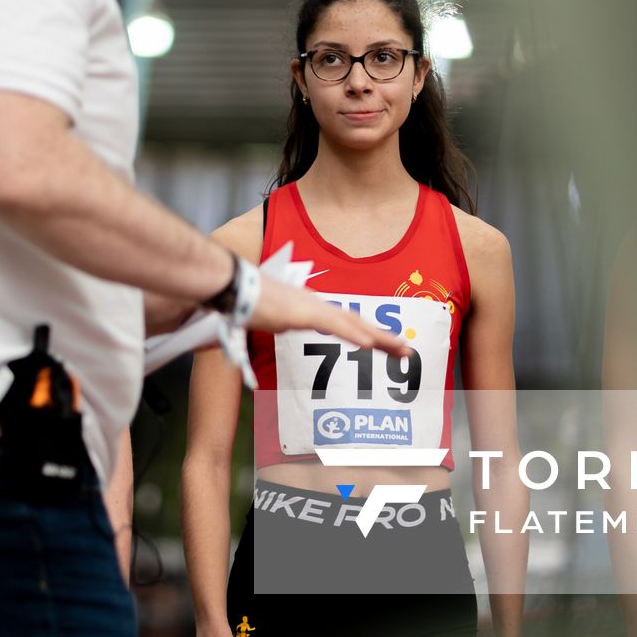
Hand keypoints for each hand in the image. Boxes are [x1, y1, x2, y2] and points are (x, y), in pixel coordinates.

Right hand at [249, 278, 411, 356]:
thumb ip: (277, 325)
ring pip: (352, 324)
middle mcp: (314, 304)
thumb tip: (278, 329)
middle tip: (407, 352)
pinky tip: (370, 344)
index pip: (345, 323)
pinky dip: (353, 335)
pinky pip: (332, 326)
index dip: (368, 334)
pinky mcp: (301, 312)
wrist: (229, 284)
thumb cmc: (241, 300)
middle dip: (383, 338)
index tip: (386, 345)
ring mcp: (309, 307)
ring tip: (400, 350)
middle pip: (356, 323)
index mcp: (309, 307)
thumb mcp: (266, 319)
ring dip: (378, 338)